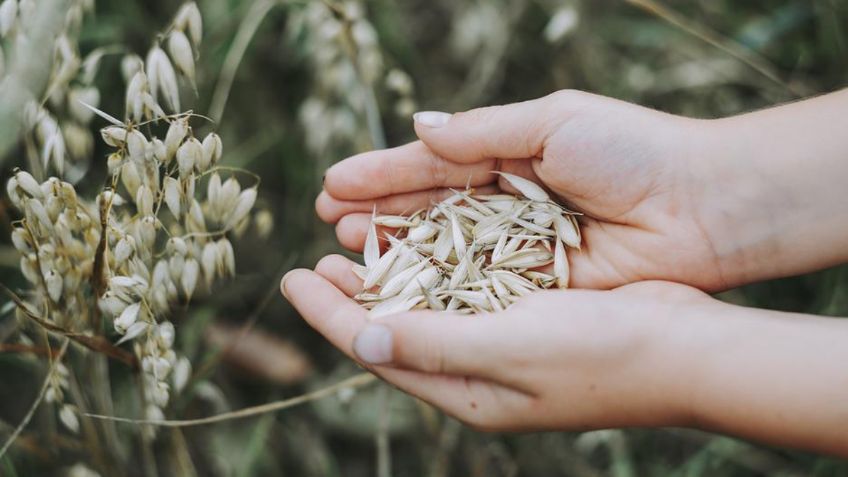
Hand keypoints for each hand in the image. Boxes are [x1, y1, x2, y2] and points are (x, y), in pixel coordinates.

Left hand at [282, 254, 710, 431]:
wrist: (686, 349)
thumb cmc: (602, 354)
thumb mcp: (510, 349)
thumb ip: (434, 344)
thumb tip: (360, 337)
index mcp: (467, 392)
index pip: (378, 350)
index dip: (328, 315)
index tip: (289, 279)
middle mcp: (478, 372)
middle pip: (395, 330)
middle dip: (350, 297)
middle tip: (314, 262)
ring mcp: (504, 346)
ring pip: (427, 309)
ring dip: (389, 277)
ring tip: (353, 247)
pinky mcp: (528, 316)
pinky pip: (464, 292)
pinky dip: (435, 268)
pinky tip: (421, 243)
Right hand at [318, 90, 736, 290]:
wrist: (701, 207)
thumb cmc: (631, 151)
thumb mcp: (552, 122)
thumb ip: (481, 132)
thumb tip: (418, 127)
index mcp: (509, 154)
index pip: (432, 164)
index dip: (383, 174)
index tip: (334, 183)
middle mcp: (507, 203)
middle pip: (429, 209)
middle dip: (380, 212)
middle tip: (329, 221)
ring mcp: (518, 247)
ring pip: (444, 250)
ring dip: (396, 249)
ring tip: (348, 248)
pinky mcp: (536, 286)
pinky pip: (477, 286)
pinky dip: (437, 286)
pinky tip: (398, 285)